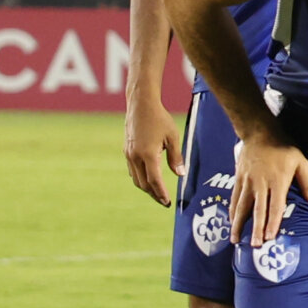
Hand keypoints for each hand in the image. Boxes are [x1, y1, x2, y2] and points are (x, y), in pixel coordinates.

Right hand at [123, 91, 181, 207]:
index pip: (154, 180)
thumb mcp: (173, 137)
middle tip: (164, 202)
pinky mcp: (127, 150)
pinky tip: (149, 180)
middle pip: (144, 183)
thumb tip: (180, 174)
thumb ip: (176, 157)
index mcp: (148, 154)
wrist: (140, 105)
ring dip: (147, 188)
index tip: (167, 202)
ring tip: (158, 194)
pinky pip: (133, 170)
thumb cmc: (160, 119)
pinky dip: (141, 179)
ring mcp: (129, 154)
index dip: (161, 193)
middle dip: (154, 194)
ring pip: (136, 179)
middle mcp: (135, 156)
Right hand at [229, 127, 307, 245]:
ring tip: (236, 240)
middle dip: (255, 229)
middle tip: (254, 245)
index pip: (275, 206)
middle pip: (258, 210)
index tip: (269, 237)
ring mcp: (248, 182)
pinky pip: (235, 198)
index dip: (272, 222)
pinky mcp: (239, 178)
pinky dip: (232, 211)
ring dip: (238, 224)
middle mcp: (261, 184)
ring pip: (242, 206)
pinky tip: (231, 222)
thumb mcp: (301, 163)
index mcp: (278, 181)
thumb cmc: (284, 149)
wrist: (260, 133)